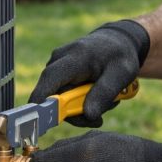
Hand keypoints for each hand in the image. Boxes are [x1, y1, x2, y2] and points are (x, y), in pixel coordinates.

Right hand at [29, 20, 149, 126]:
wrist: (117, 41)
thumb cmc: (120, 55)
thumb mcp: (122, 73)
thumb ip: (105, 93)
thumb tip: (89, 115)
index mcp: (75, 57)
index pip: (50, 79)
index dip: (41, 100)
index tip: (40, 120)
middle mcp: (58, 60)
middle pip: (54, 97)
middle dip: (76, 113)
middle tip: (100, 118)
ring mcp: (56, 67)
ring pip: (59, 101)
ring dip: (81, 108)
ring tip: (104, 101)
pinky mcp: (58, 75)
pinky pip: (63, 97)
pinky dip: (79, 103)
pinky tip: (96, 95)